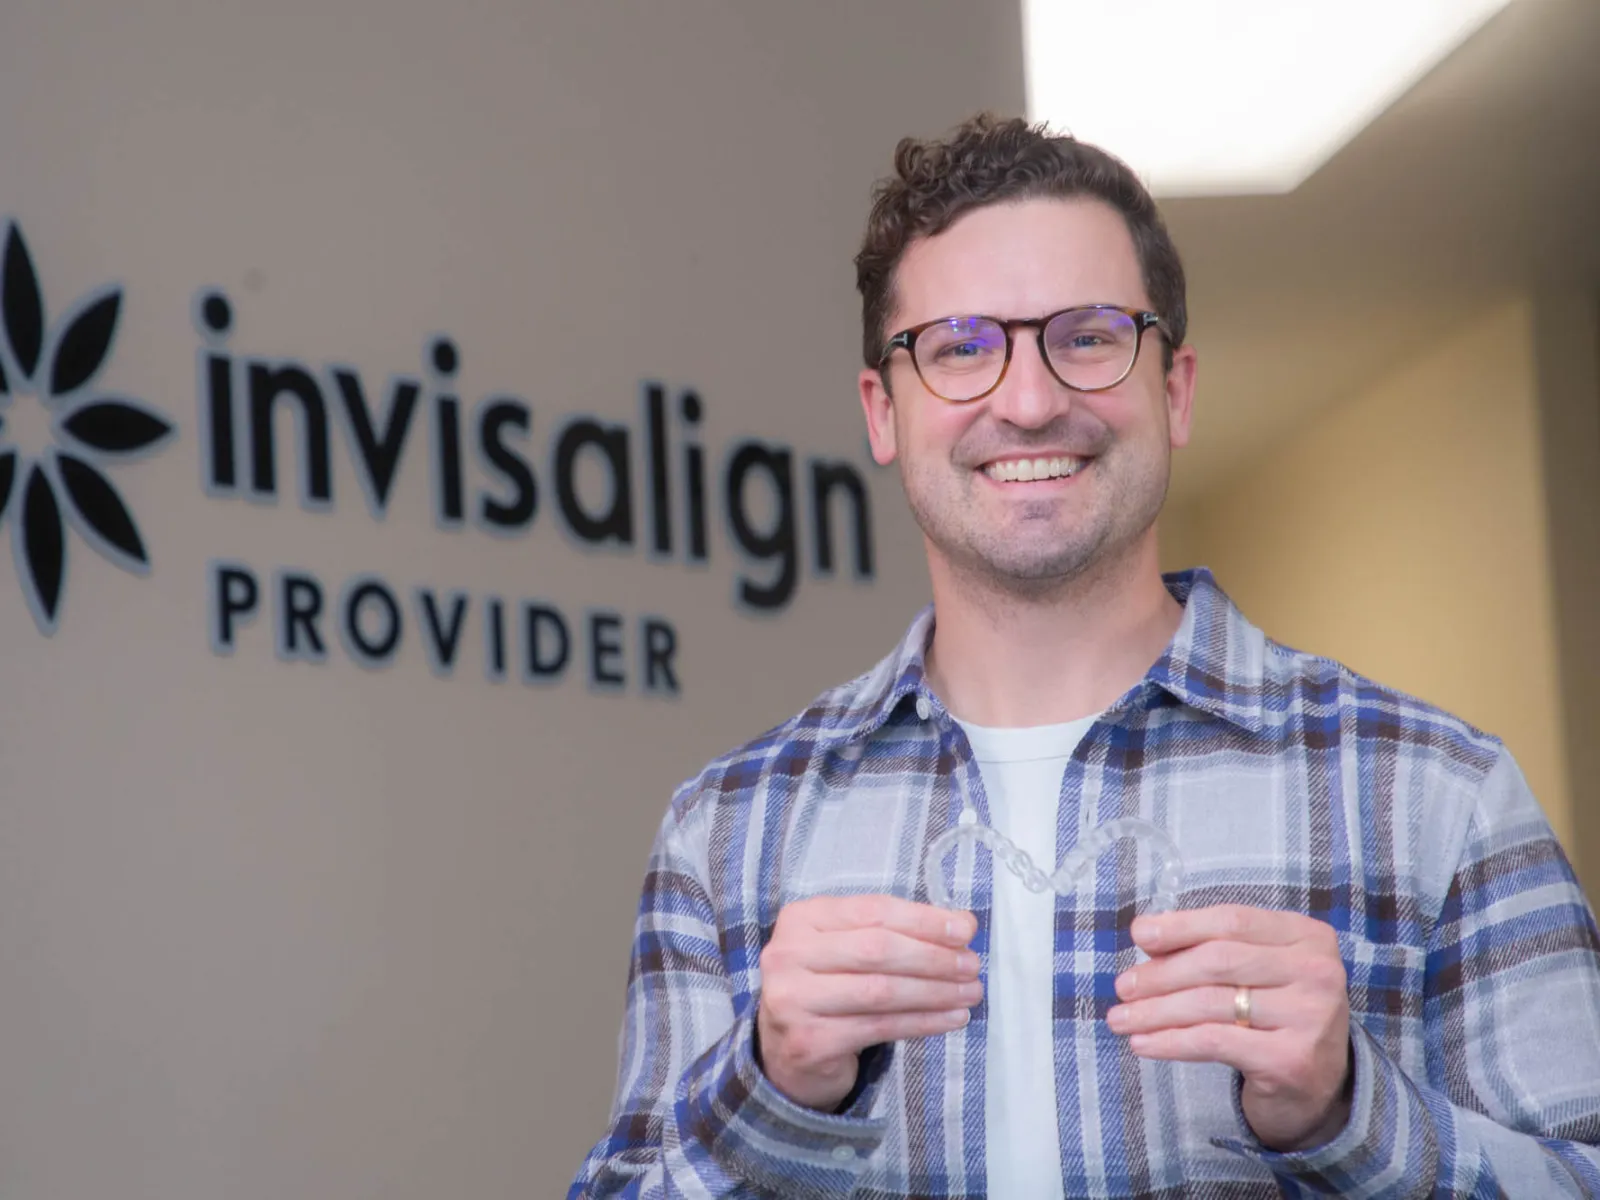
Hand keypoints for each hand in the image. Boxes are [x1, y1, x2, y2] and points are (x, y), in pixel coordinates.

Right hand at [755, 894, 980, 1110]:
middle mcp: (788, 954)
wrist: (785, 1050)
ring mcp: (792, 1000)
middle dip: (934, 957)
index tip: (965, 930)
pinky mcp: (808, 1042)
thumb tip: (962, 924)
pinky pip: (879, 1027)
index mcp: (800, 918)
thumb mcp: (849, 946)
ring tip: (970, 992)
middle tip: (972, 965)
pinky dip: (923, 1022)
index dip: (924, 920)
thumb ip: (896, 931)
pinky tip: (951, 1018)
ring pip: (881, 991)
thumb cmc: (828, 986)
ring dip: (935, 992)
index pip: (872, 911)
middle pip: (877, 949)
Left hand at [1107, 904, 1352, 1151]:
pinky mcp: (1291, 1059)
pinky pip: (1214, 1041)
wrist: (1317, 1086)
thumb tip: (1146, 934)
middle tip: (1123, 988)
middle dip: (1161, 974)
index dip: (1181, 926)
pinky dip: (1171, 1041)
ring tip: (1120, 1019)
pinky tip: (1143, 1044)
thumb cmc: (1275, 1014)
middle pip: (1218, 961)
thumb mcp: (1254, 970)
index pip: (1232, 921)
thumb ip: (1210, 946)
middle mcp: (1318, 972)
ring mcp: (1310, 1017)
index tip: (1138, 935)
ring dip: (1155, 1011)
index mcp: (1308, 936)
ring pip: (1210, 1003)